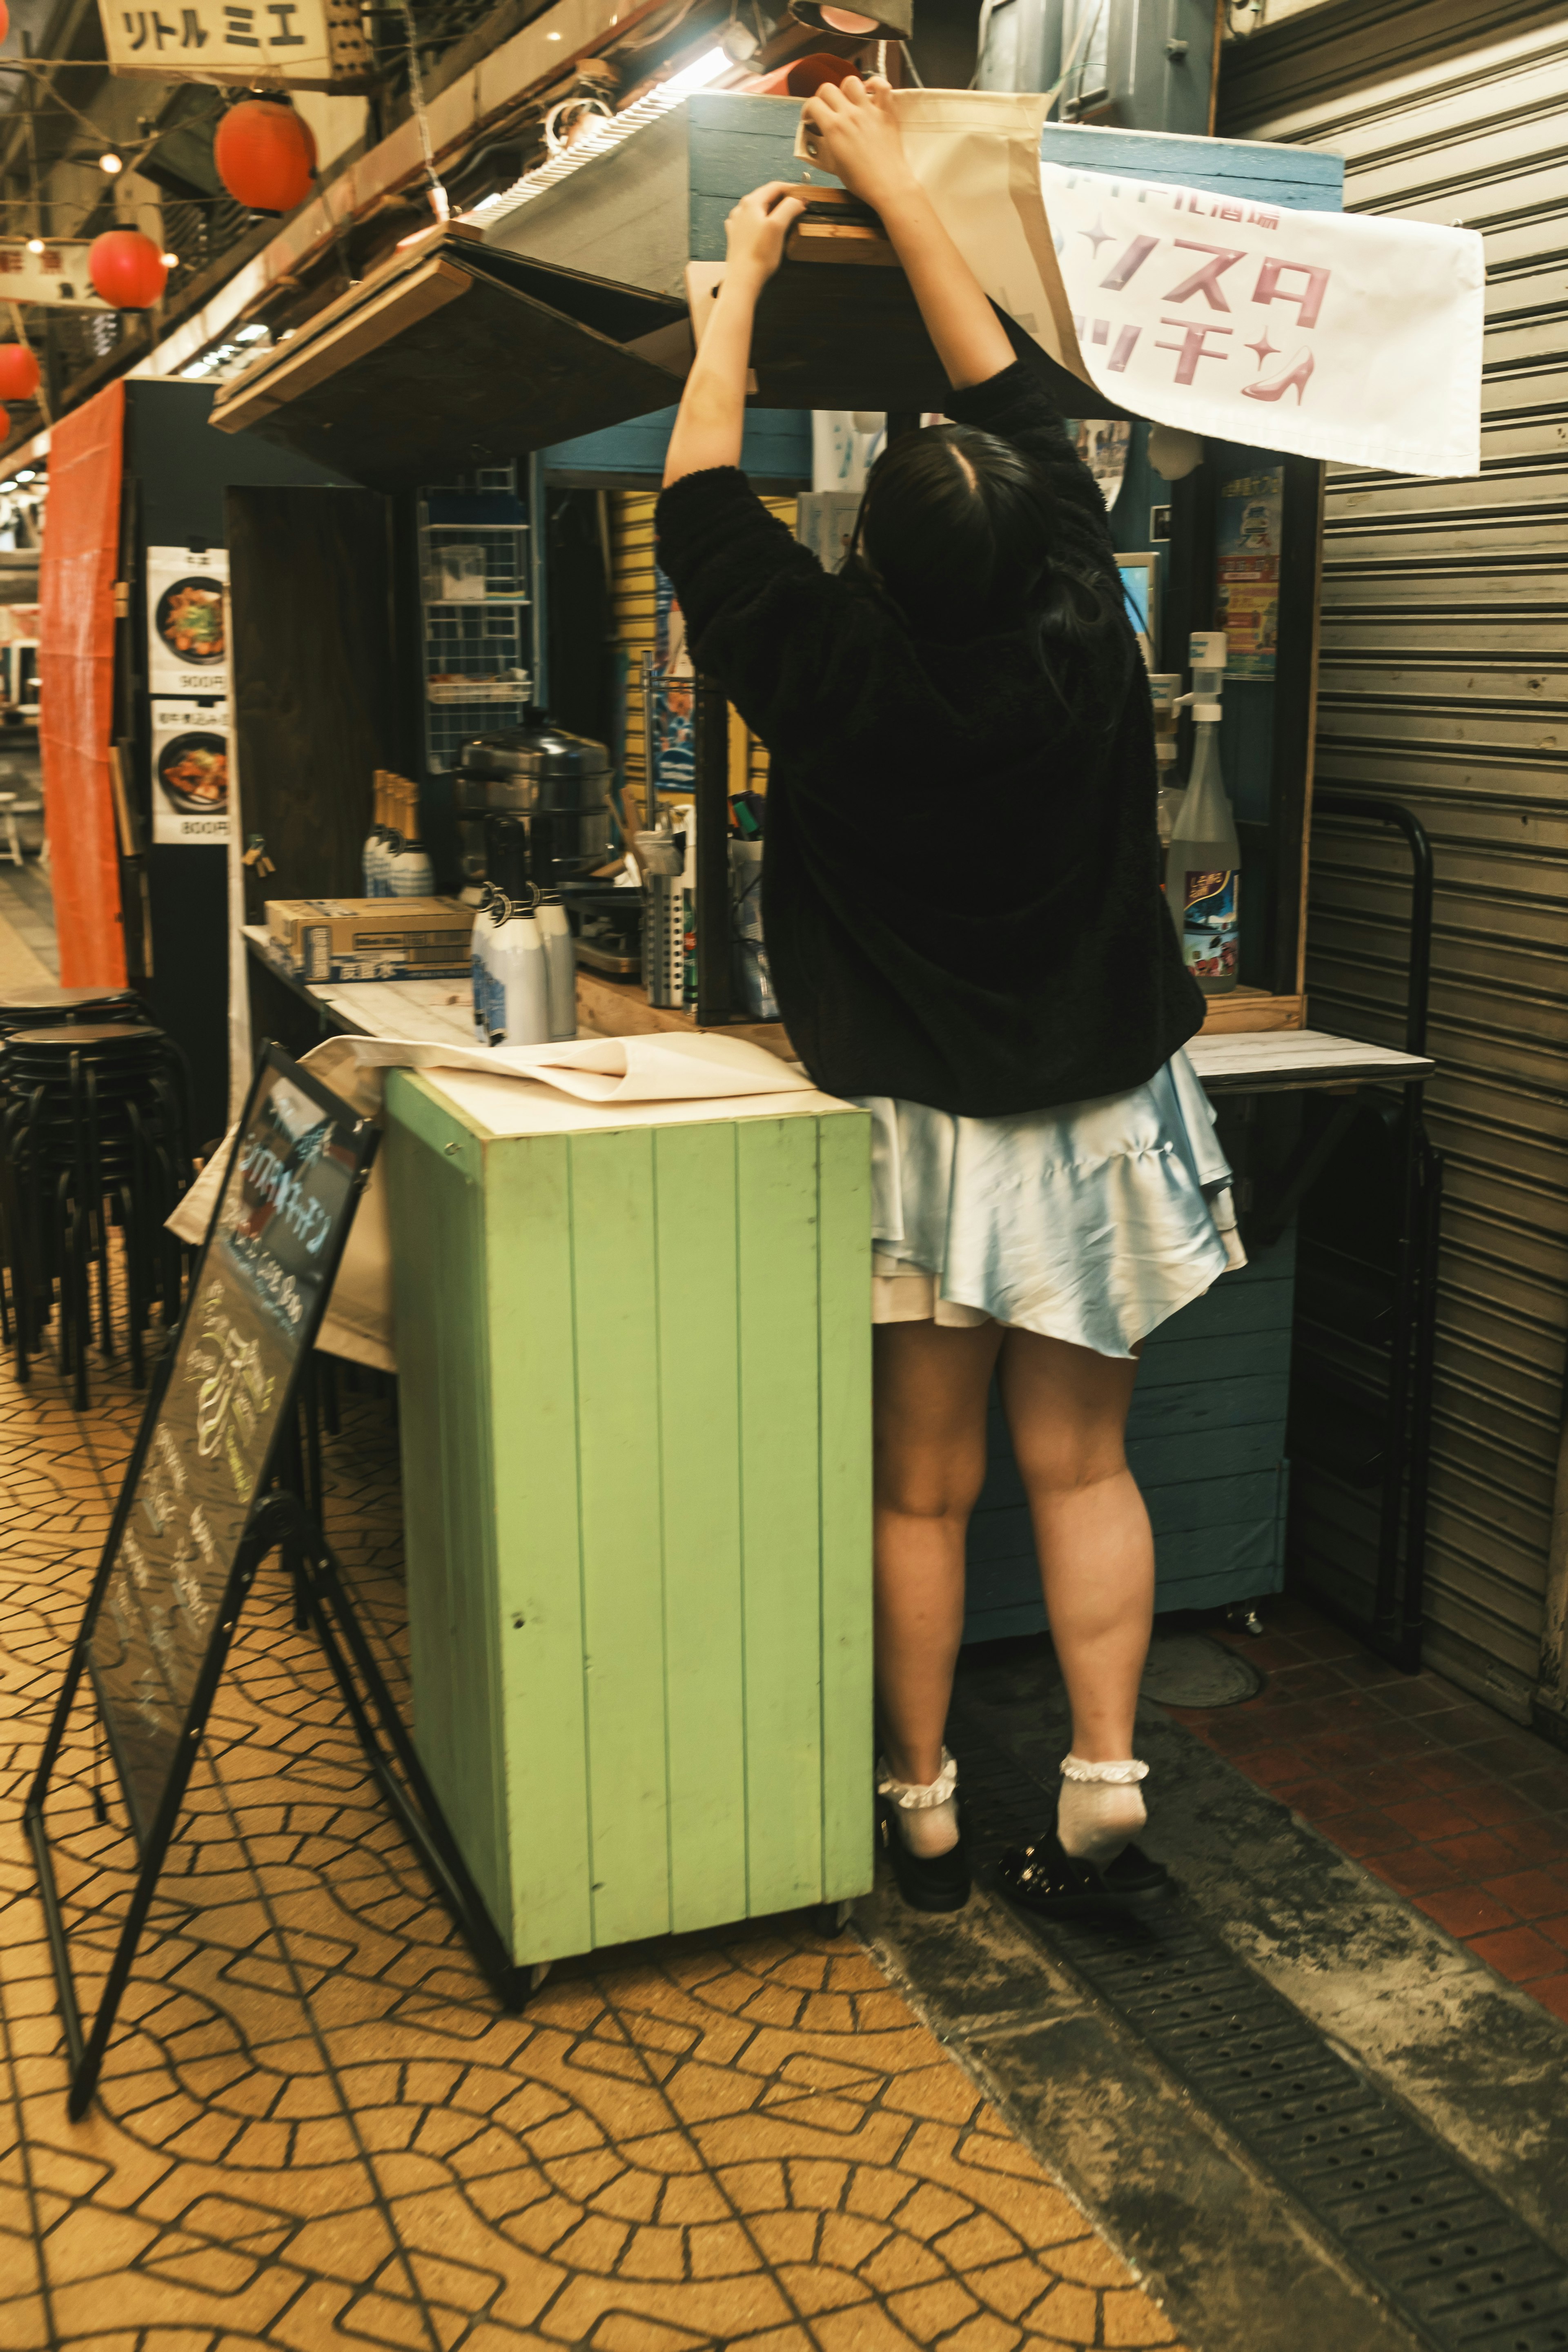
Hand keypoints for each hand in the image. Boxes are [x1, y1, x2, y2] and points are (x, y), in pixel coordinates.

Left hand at [723, 181, 807, 288]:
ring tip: (785, 217)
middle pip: (766, 196)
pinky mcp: (736, 236)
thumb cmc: (759, 255)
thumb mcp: (778, 226)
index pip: (775, 187)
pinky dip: (762, 221)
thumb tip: (799, 200)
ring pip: (758, 209)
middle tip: (797, 206)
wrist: (743, 280)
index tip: (803, 195)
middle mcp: (741, 209)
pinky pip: (751, 222)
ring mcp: (737, 223)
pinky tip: (766, 227)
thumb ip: (789, 208)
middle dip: (782, 199)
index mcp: (751, 203)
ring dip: (772, 210)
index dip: (791, 189)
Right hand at [799, 74, 911, 207]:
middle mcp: (849, 115)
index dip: (807, 110)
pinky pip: (882, 86)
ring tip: (848, 100)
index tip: (811, 117)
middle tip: (827, 108)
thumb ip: (827, 146)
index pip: (813, 104)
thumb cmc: (862, 181)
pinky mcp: (886, 112)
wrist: (888, 186)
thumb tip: (824, 138)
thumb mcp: (835, 166)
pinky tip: (870, 92)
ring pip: (852, 82)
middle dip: (823, 98)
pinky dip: (874, 84)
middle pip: (828, 89)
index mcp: (833, 128)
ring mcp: (869, 111)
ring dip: (846, 89)